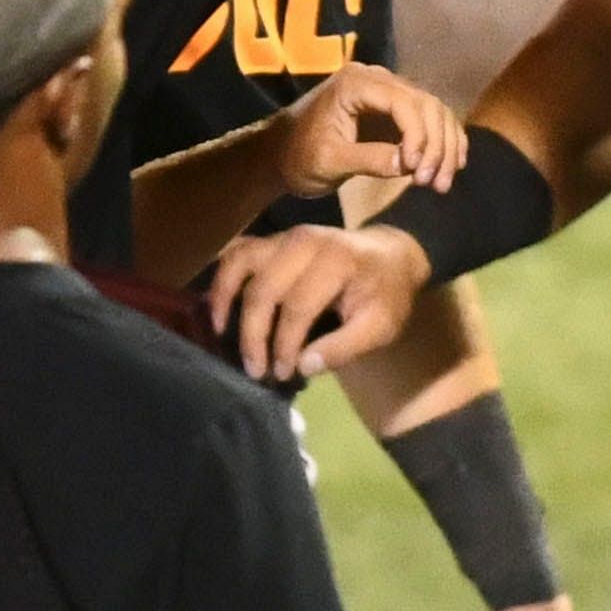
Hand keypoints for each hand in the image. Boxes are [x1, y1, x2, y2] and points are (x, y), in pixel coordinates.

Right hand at [203, 219, 428, 382]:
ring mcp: (285, 236)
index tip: (282, 374)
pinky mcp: (273, 239)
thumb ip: (345, 348)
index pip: (298, 306)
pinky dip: (223, 277)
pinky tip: (217, 306)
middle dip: (254, 333)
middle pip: (264, 288)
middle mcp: (304, 242)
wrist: (392, 256)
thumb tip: (303, 367)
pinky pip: (238, 251)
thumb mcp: (381, 326)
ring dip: (225, 298)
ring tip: (221, 333)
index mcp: (336, 261)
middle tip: (254, 369)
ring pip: (241, 262)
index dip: (285, 344)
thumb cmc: (386, 295)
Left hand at [270, 63, 466, 199]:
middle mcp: (375, 78)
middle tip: (435, 183)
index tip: (416, 170)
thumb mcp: (330, 162)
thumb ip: (369, 159)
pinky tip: (453, 165)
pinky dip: (443, 141)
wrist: (280, 155)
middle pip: (425, 104)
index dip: (418, 135)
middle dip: (436, 145)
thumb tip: (410, 164)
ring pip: (433, 111)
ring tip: (442, 182)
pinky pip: (428, 119)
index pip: (403, 102)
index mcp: (355, 84)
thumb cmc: (298, 157)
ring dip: (444, 146)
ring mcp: (386, 91)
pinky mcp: (393, 110)